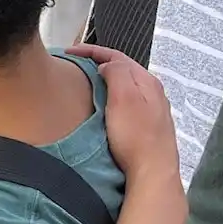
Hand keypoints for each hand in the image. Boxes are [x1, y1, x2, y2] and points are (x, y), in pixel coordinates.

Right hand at [70, 44, 178, 185]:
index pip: (116, 56)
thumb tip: (107, 65)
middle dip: (98, 63)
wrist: (153, 173)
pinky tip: (104, 106)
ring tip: (86, 82)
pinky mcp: (148, 126)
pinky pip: (128, 101)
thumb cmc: (136, 137)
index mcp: (147, 81)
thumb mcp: (124, 97)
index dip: (91, 51)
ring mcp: (152, 110)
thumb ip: (116, 72)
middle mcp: (153, 92)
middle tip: (75, 65)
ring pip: (126, 85)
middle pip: (122, 69)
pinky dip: (112, 96)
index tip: (69, 52)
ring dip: (106, 80)